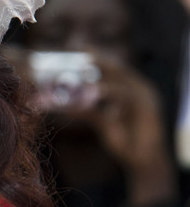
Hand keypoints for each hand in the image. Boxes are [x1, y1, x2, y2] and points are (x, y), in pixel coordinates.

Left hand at [73, 56, 176, 206]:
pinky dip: (107, 101)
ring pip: (121, 86)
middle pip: (119, 69)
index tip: (79, 46)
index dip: (98, 55)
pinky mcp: (147, 113)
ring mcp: (145, 100)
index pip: (113, 66)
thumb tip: (59, 105)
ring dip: (101, 84)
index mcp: (131, 86)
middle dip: (100, 60)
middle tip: (82, 53)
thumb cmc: (122, 136)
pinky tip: (93, 100)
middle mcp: (140, 89)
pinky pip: (124, 102)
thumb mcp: (100, 120)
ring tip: (85, 80)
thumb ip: (85, 110)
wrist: (142, 160)